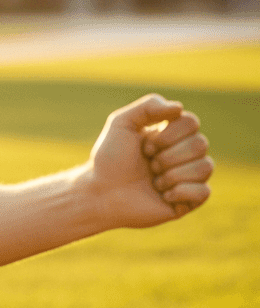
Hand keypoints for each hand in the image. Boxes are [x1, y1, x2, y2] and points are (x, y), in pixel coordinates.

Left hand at [85, 94, 212, 227]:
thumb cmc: (109, 160)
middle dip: (167, 157)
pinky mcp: (189, 200)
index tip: (145, 147)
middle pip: (200, 144)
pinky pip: (204, 192)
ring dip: (172, 175)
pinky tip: (163, 196)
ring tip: (154, 182)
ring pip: (205, 167)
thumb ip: (147, 107)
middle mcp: (185, 153)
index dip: (168, 136)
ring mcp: (189, 177)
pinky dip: (181, 192)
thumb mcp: (121, 124)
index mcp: (172, 134)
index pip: (191, 122)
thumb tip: (178, 108)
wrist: (101, 194)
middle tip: (148, 165)